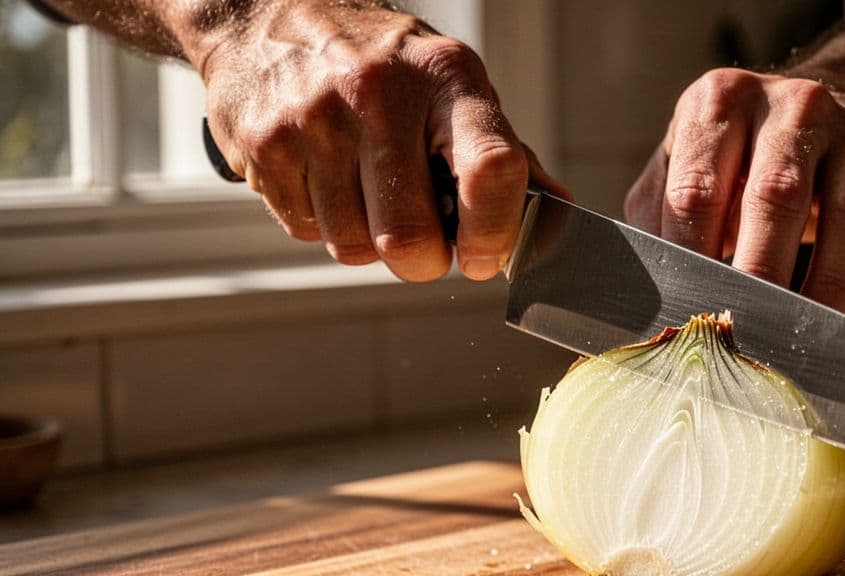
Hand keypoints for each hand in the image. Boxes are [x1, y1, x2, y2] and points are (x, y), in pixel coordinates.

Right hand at [197, 1, 566, 280]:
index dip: (492, 231)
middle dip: (424, 260)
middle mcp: (379, 91)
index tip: (485, 257)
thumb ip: (501, 154)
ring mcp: (315, 118)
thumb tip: (557, 212)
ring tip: (369, 195)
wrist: (271, 20)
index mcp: (445, 77)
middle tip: (425, 242)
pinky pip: (309, 233)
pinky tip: (328, 181)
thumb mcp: (453, 89)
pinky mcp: (265, 145)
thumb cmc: (386, 68)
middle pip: (409, 236)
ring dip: (369, 243)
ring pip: (354, 247)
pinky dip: (324, 225)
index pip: (490, 166)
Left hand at [625, 68, 844, 328]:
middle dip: (760, 275)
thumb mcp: (687, 158)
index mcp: (722, 102)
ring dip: (824, 292)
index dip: (691, 257)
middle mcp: (793, 109)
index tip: (687, 311)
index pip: (698, 189)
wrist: (831, 109)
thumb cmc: (738, 153)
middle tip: (743, 333)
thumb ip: (659, 214)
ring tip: (799, 342)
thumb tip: (649, 292)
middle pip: (777, 197)